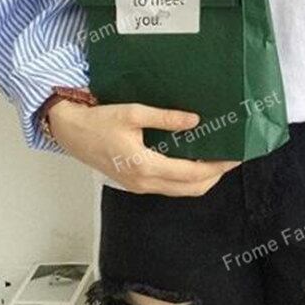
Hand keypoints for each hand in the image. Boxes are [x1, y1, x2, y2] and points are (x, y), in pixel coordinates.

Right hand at [48, 101, 239, 196]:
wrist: (70, 132)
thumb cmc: (99, 121)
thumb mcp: (133, 113)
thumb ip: (166, 118)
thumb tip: (194, 120)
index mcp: (144, 166)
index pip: (191, 174)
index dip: (216, 167)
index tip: (234, 158)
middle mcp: (144, 182)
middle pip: (190, 189)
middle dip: (214, 176)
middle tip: (231, 158)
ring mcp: (139, 186)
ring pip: (180, 190)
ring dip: (201, 178)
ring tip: (217, 158)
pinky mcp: (135, 183)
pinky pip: (168, 186)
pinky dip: (186, 178)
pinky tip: (194, 160)